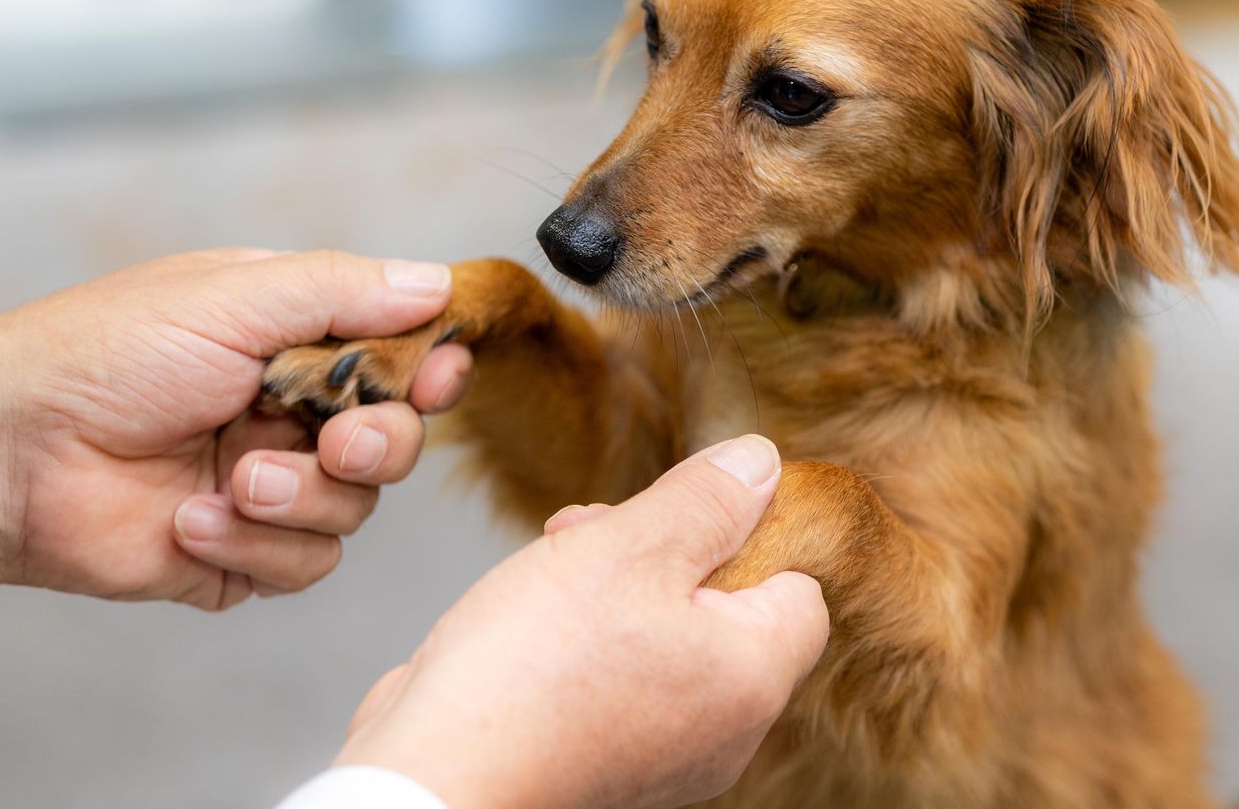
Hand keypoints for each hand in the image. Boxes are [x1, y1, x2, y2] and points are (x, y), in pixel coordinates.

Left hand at [0, 248, 471, 609]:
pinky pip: (304, 564)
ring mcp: (264, 486)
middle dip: (380, 442)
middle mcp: (284, 411)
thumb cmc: (102, 353)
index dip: (427, 367)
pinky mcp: (237, 554)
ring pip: (356, 508)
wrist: (9, 453)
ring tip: (232, 481)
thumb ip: (341, 292)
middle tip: (338, 440)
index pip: (394, 353)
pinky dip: (256, 543)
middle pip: (396, 437)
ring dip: (300, 497)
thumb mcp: (231, 296)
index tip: (436, 375)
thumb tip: (437, 284)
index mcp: (287, 338)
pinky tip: (189, 518)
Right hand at [336, 436, 830, 808]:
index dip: (749, 534)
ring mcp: (664, 752)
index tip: (684, 507)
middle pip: (726, 608)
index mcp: (752, 677)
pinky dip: (585, 638)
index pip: (800, 590)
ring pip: (665, 635)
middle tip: (597, 530)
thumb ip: (705, 501)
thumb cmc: (534, 668)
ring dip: (614, 583)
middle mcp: (723, 729)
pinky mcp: (604, 758)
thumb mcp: (629, 548)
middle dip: (663, 549)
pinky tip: (530, 614)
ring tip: (553, 560)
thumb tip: (762, 464)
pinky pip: (620, 676)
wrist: (437, 774)